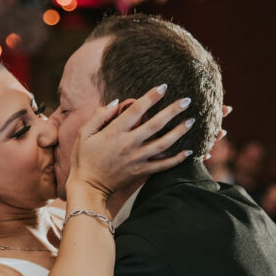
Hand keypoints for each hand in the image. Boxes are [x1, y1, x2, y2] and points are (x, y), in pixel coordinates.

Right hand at [69, 85, 194, 198]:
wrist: (88, 188)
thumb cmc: (84, 159)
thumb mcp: (84, 134)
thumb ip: (99, 116)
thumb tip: (115, 102)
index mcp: (114, 132)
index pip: (135, 110)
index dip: (150, 97)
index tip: (163, 87)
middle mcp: (128, 144)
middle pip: (155, 124)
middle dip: (172, 111)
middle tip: (187, 100)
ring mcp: (137, 159)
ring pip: (163, 143)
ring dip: (179, 132)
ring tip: (191, 121)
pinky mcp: (141, 171)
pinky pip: (163, 165)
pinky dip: (177, 159)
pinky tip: (189, 151)